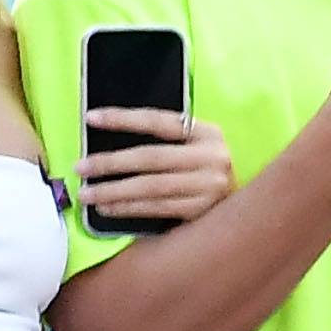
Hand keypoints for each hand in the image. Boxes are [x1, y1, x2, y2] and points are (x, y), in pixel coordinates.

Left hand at [75, 107, 233, 232]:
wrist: (250, 206)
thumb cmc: (207, 170)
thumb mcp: (196, 146)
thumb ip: (167, 140)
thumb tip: (112, 137)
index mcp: (208, 133)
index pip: (159, 121)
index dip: (123, 118)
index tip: (91, 118)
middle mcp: (213, 157)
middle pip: (151, 158)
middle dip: (110, 163)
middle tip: (81, 167)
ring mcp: (210, 186)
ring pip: (151, 187)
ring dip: (114, 191)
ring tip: (88, 194)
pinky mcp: (204, 211)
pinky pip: (158, 208)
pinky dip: (129, 208)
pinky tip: (109, 208)